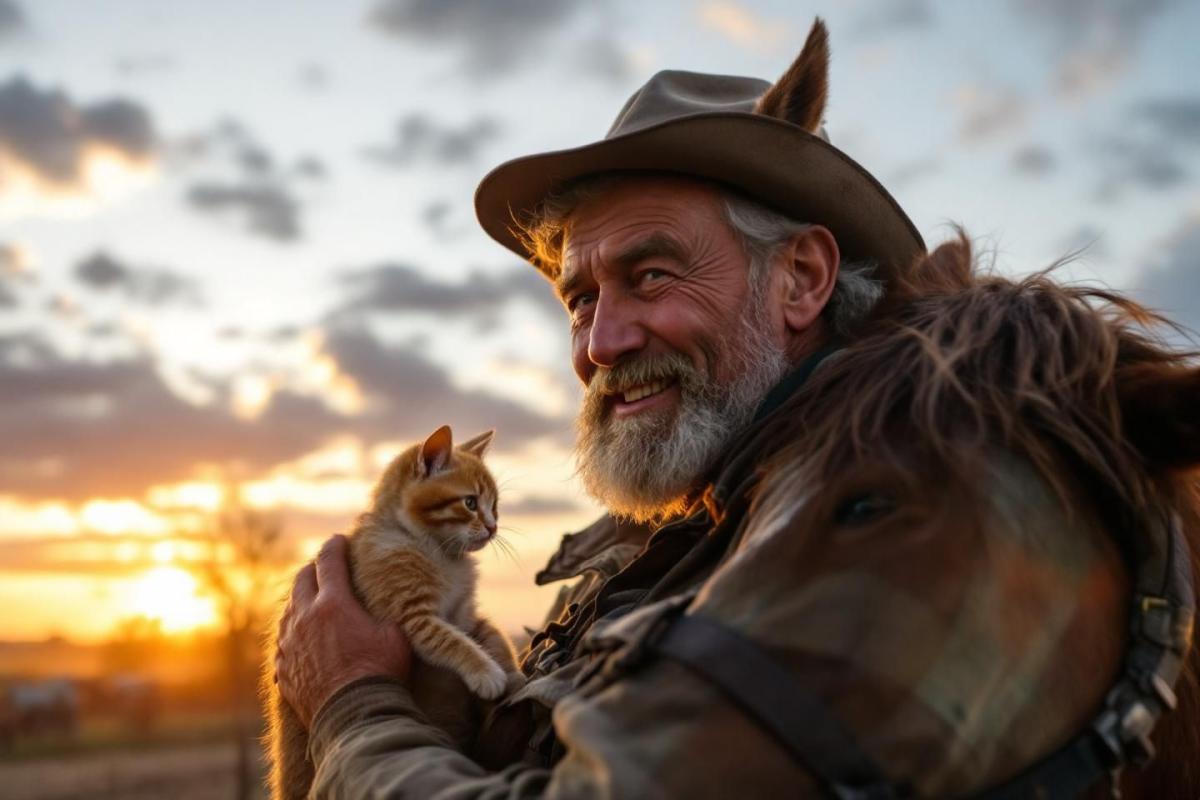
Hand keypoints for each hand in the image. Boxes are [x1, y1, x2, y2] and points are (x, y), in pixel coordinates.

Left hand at [275, 534, 412, 727]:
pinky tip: (300, 639)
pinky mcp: (283, 668)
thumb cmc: (380, 672)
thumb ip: (386, 613)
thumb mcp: (395, 635)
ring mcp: (290, 644)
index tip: (339, 540)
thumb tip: (396, 601)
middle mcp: (305, 618)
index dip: (335, 546)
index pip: (329, 561)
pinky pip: (283, 642)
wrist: (353, 716)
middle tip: (323, 567)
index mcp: (333, 603)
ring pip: (288, 610)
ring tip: (311, 601)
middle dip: (313, 569)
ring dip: (300, 600)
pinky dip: (292, 633)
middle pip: (302, 580)